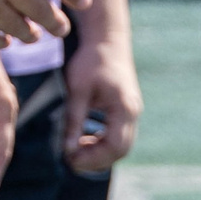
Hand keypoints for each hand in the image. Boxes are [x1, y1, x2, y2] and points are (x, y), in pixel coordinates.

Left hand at [62, 38, 141, 173]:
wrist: (107, 39)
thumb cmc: (91, 60)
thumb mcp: (77, 88)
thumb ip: (74, 120)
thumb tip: (67, 149)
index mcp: (124, 107)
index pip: (116, 146)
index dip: (94, 158)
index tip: (70, 158)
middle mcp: (133, 112)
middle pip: (121, 150)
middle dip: (97, 160)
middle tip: (71, 160)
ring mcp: (132, 111)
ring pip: (121, 145)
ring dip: (99, 152)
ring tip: (75, 149)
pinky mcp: (126, 110)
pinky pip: (118, 135)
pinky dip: (102, 142)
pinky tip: (84, 139)